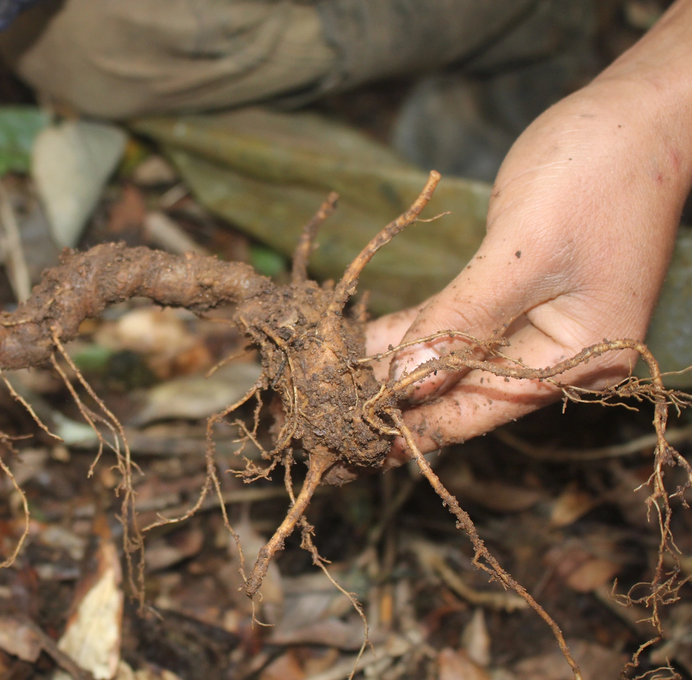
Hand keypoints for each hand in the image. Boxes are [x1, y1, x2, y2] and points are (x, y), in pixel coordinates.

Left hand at [366, 0, 691, 461]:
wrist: (635, 115)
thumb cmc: (591, 176)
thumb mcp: (522, 251)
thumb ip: (464, 318)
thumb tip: (405, 380)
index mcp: (575, 361)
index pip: (477, 411)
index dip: (410, 425)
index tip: (347, 435)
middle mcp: (557, 356)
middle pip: (463, 393)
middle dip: (396, 398)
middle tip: (325, 408)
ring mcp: (536, 325)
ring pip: (453, 359)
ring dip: (396, 365)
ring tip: (330, 379)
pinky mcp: (516, 295)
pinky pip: (457, 325)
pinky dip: (415, 331)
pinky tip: (363, 337)